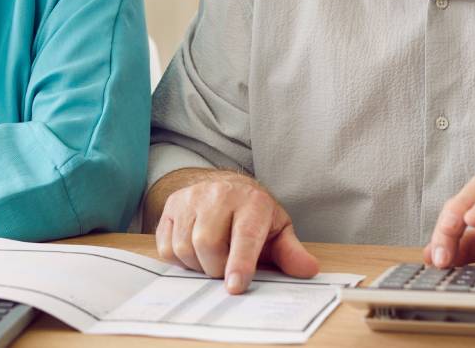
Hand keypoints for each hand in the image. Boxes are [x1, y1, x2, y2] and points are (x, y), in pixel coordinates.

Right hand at [154, 171, 318, 293]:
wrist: (226, 187)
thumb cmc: (253, 215)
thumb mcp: (277, 230)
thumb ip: (290, 252)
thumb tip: (308, 269)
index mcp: (252, 201)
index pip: (244, 235)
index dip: (240, 263)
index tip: (235, 286)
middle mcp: (219, 195)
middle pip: (208, 244)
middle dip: (217, 268)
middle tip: (226, 270)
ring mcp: (191, 199)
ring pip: (184, 246)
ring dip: (198, 265)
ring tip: (212, 259)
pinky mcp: (171, 206)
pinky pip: (166, 245)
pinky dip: (179, 259)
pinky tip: (194, 252)